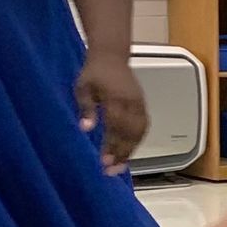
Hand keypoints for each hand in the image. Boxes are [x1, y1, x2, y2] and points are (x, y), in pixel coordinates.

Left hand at [75, 54, 149, 171]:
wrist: (112, 56)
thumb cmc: (94, 72)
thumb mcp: (83, 87)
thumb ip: (86, 108)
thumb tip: (85, 128)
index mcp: (116, 99)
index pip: (115, 128)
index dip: (111, 147)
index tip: (104, 162)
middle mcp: (131, 104)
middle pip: (130, 135)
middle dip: (122, 154)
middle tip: (113, 170)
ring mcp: (140, 106)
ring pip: (139, 133)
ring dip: (131, 151)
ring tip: (121, 165)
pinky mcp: (143, 106)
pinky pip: (144, 128)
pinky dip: (137, 142)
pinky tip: (130, 150)